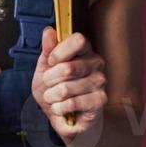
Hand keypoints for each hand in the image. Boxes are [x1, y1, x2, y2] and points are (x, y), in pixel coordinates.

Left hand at [32, 26, 107, 140]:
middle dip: (50, 80)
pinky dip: (60, 108)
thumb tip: (49, 31)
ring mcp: (100, 81)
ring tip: (55, 98)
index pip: (79, 40)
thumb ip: (48, 49)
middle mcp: (96, 63)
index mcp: (84, 50)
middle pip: (67, 67)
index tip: (51, 62)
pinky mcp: (100, 100)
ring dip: (52, 96)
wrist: (62, 116)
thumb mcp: (45, 68)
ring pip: (66, 88)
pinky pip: (72, 103)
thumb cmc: (55, 89)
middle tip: (49, 85)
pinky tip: (62, 108)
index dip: (60, 52)